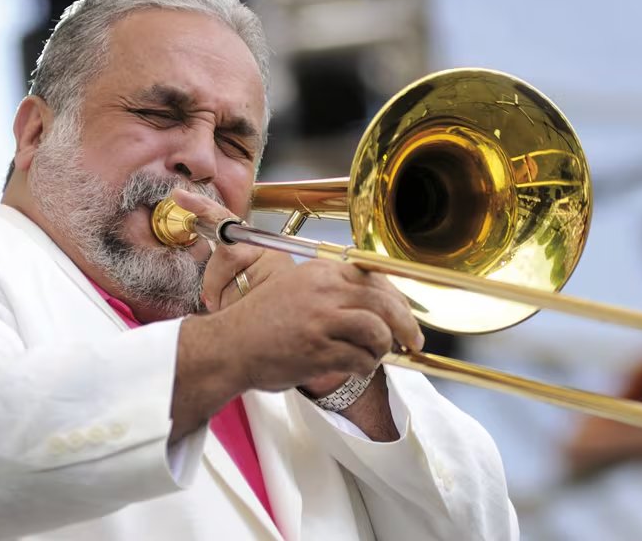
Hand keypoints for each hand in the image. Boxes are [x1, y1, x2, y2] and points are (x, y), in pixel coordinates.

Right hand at [173, 188, 423, 394]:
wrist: (228, 347)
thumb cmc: (259, 322)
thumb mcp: (294, 287)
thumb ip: (330, 289)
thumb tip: (374, 303)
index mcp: (321, 272)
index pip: (376, 278)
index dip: (398, 299)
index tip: (405, 314)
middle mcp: (325, 291)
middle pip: (386, 303)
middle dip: (406, 325)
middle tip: (413, 341)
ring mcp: (323, 321)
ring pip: (378, 332)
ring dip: (382, 350)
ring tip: (373, 357)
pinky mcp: (320, 350)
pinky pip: (361, 360)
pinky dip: (364, 367)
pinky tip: (354, 369)